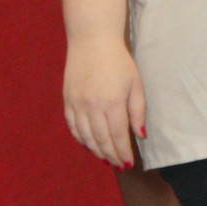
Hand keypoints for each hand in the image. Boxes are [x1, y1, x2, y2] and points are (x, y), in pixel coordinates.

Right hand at [63, 34, 145, 167]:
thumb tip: (139, 135)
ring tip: (105, 158)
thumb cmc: (119, 61)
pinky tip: (89, 144)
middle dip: (110, 155)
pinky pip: (73, 126)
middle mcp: (92, 106)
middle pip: (101, 140)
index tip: (128, 163)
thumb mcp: (135, 84)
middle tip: (118, 165)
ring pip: (85, 136)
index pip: (117, 136)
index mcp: (112, 102)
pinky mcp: (67, 100)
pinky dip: (81, 139)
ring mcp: (77, 103)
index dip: (122, 152)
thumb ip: (137, 111)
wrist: (91, 40)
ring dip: (96, 150)